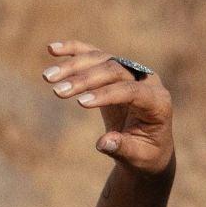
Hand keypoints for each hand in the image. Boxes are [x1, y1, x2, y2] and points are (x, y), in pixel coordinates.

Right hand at [44, 40, 173, 180]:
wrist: (148, 146)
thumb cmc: (146, 154)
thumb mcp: (138, 157)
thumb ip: (123, 148)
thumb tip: (103, 143)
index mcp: (158, 101)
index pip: (131, 90)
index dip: (106, 94)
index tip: (80, 103)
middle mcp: (147, 79)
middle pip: (113, 70)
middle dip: (84, 80)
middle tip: (58, 91)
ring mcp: (131, 71)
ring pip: (100, 59)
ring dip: (72, 66)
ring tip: (47, 76)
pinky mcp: (114, 69)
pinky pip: (92, 55)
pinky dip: (72, 51)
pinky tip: (51, 49)